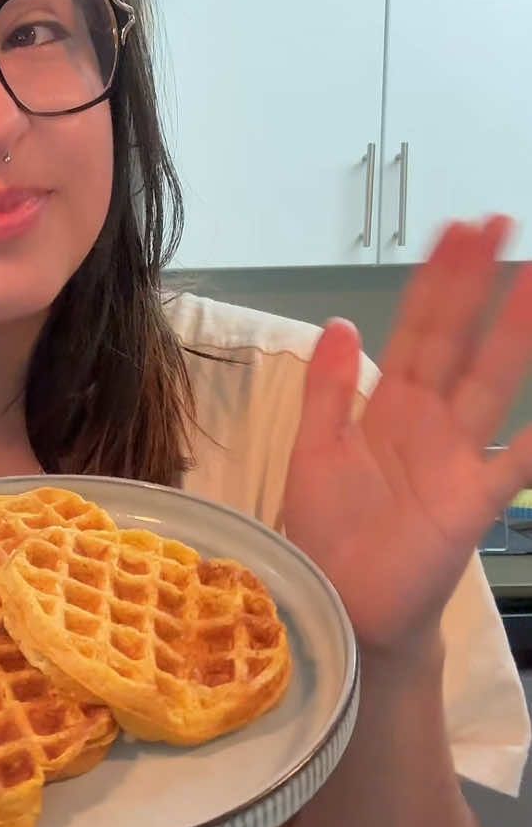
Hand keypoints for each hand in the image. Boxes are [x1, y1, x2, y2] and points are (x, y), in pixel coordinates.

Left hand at [282, 215, 531, 655]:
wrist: (344, 603)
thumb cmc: (327, 532)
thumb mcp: (314, 453)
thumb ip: (327, 390)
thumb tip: (340, 322)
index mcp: (389, 405)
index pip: (417, 329)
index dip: (436, 281)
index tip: (456, 229)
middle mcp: (429, 421)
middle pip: (456, 340)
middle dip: (476, 284)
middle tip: (499, 223)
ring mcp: (457, 457)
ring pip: (491, 382)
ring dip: (516, 335)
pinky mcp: (472, 502)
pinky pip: (515, 462)